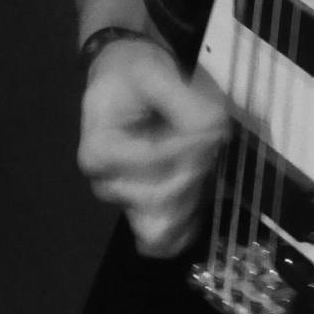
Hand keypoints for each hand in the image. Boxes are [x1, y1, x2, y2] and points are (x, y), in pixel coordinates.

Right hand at [76, 38, 229, 256]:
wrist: (124, 81)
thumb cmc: (132, 74)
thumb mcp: (154, 72)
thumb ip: (184, 102)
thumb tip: (215, 131)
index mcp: (98, 150)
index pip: (153, 160)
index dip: (190, 145)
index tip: (214, 125)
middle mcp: (106, 183)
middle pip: (161, 196)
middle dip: (196, 167)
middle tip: (211, 138)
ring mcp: (125, 202)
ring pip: (166, 224)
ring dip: (196, 192)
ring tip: (203, 159)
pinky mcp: (144, 212)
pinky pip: (166, 241)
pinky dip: (190, 221)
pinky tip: (204, 192)